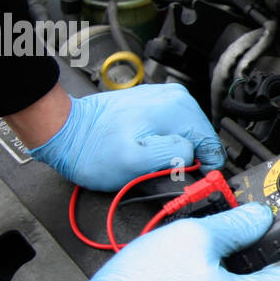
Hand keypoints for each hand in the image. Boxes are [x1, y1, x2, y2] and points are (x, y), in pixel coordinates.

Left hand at [19, 83, 224, 189]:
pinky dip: (165, 145)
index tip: (183, 182)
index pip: (213, 147)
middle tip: (159, 173)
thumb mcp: (135, 162)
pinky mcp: (155, 105)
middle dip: (187, 162)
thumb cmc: (93, 150)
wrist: (66, 132)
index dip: (202, 171)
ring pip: (188, 138)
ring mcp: (166, 99)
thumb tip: (196, 157)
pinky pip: (174, 131)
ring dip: (175, 155)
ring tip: (150, 162)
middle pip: (202, 142)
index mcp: (179, 108)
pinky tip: (146, 151)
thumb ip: (174, 157)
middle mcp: (177, 98)